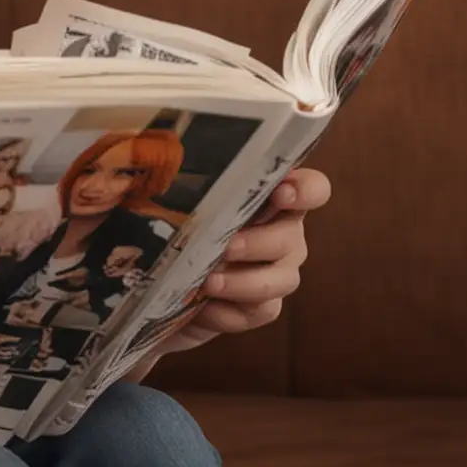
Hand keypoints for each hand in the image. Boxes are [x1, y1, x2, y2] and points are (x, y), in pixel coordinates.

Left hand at [158, 168, 331, 353]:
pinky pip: (257, 312)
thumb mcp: (170, 196)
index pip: (311, 188)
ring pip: (280, 280)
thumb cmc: (169, 225)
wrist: (156, 283)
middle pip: (292, 238)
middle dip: (260, 242)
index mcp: (267, 198)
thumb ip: (179, 178)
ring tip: (209, 282)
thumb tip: (155, 154)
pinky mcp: (260, 309)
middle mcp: (282, 234)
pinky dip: (228, 312)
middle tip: (226, 246)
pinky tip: (202, 307)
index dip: (305, 190)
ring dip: (245, 281)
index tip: (281, 192)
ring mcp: (276, 273)